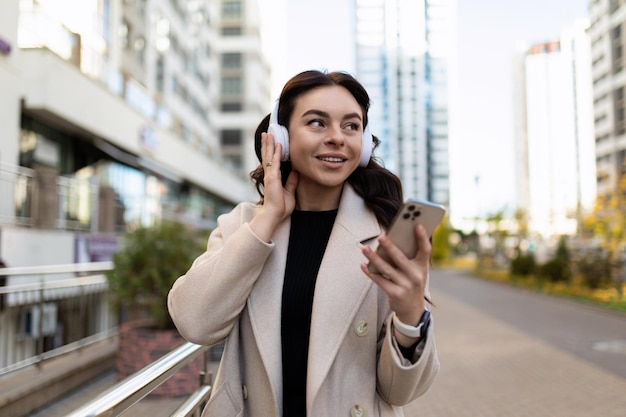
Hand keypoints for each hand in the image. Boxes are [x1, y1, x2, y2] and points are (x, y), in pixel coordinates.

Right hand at [249, 132, 297, 241]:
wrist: (274, 215)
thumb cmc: (281, 207)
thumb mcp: (290, 192)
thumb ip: (291, 182)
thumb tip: (295, 172)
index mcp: (274, 178)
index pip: (272, 160)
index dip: (272, 150)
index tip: (272, 141)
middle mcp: (270, 175)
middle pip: (268, 155)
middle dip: (267, 144)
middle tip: (267, 133)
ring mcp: (270, 175)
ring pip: (269, 156)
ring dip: (269, 144)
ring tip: (268, 133)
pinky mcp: (273, 178)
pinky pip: (275, 162)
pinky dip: (276, 153)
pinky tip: (278, 144)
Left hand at [360, 224, 430, 342]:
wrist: (413, 310)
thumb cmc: (411, 283)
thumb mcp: (416, 271)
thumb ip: (408, 257)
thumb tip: (389, 240)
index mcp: (423, 267)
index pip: (425, 250)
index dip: (422, 237)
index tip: (418, 224)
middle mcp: (416, 276)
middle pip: (400, 258)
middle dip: (389, 246)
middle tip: (381, 236)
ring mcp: (405, 286)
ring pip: (386, 269)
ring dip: (373, 257)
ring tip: (364, 248)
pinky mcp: (395, 294)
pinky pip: (379, 280)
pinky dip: (370, 272)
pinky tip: (363, 265)